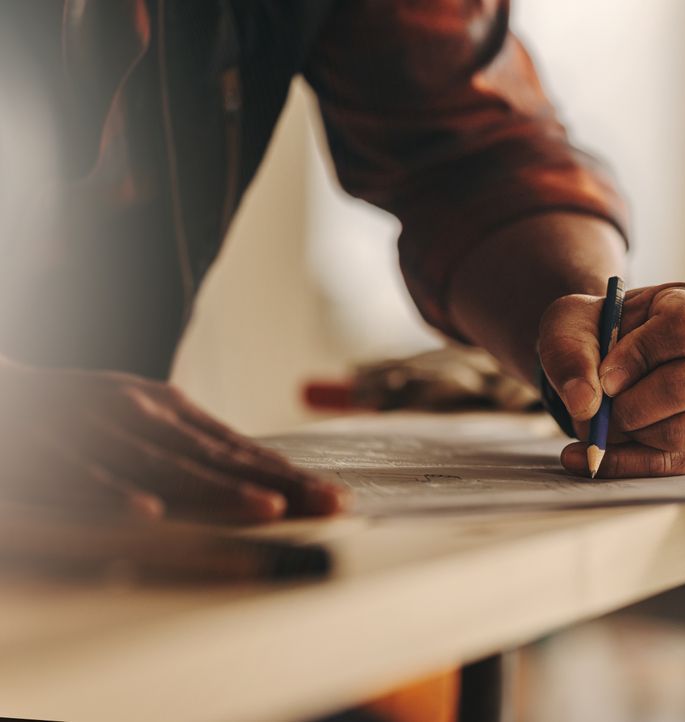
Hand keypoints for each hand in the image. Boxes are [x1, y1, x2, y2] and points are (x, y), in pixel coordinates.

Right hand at [0, 359, 347, 522]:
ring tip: (268, 508)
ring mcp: (100, 431)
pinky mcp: (51, 451)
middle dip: (281, 484)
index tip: (334, 494)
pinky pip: (86, 477)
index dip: (290, 474)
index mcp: (170, 410)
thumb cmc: (81, 407)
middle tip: (332, 503)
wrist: (6, 388)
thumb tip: (254, 463)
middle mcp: (145, 416)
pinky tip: (148, 512)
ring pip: (168, 467)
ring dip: (219, 490)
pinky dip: (116, 493)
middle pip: (222, 459)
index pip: (241, 450)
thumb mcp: (146, 412)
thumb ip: (193, 438)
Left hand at [538, 282, 684, 476]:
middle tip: (598, 407)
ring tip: (601, 423)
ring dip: (632, 435)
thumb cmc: (597, 332)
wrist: (608, 356)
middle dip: (631, 405)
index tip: (605, 377)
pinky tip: (593, 456)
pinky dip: (630, 465)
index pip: (684, 329)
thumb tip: (585, 403)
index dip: (640, 355)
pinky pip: (680, 465)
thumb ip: (570, 354)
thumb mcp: (570, 324)